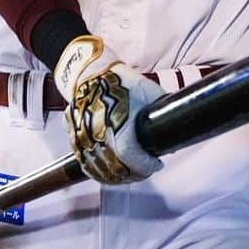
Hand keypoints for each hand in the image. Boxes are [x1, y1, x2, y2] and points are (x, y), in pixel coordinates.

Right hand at [55, 35, 163, 184]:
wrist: (91, 72)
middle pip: (118, 171)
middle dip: (135, 174)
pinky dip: (99, 172)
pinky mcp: (75, 140)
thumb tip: (174, 132)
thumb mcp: (150, 94)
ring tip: (130, 172)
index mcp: (119, 131)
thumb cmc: (122, 82)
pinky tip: (109, 172)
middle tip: (146, 169)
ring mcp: (84, 141)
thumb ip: (163, 113)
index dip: (148, 167)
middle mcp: (99, 139)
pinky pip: (86, 164)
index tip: (157, 164)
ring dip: (118, 177)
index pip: (135, 163)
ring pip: (101, 172)